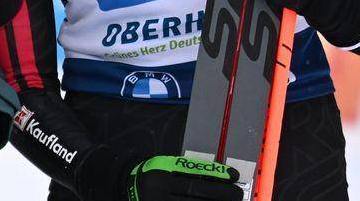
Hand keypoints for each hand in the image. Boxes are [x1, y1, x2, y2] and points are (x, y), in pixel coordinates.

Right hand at [76, 147, 238, 200]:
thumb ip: (185, 171)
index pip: (194, 173)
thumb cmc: (150, 174)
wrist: (123, 185)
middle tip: (237, 194)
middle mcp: (158, 188)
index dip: (216, 175)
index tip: (233, 176)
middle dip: (221, 194)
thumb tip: (217, 178)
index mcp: (161, 170)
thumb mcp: (164, 165)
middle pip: (196, 192)